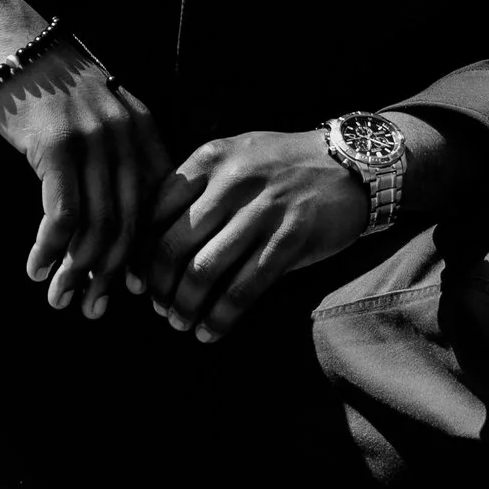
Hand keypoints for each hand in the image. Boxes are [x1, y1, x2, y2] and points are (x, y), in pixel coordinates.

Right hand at [0, 36, 168, 318]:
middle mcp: (126, 135)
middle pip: (130, 223)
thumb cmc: (46, 82)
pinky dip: (50, 249)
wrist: (6, 37)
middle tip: (93, 309)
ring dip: (76, 271)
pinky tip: (37, 269)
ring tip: (59, 299)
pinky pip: (61, 213)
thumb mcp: (95, 112)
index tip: (134, 289)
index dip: (147, 252)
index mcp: (143, 129)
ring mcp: (93, 139)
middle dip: (111, 274)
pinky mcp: (56, 144)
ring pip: (96, 225)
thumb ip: (112, 155)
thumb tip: (115, 219)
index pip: (157, 204)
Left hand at [133, 129, 370, 341]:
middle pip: (173, 246)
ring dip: (185, 307)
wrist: (352, 163)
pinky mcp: (290, 240)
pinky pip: (243, 289)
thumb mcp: (236, 156)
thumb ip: (198, 187)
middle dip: (159, 287)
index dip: (139, 254)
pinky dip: (220, 317)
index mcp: (211, 158)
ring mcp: (263, 211)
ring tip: (180, 323)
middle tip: (158, 307)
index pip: (155, 211)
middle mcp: (232, 182)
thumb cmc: (283, 165)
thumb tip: (151, 244)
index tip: (136, 281)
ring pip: (204, 272)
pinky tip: (210, 331)